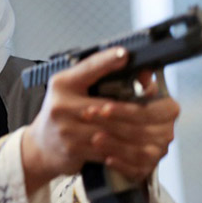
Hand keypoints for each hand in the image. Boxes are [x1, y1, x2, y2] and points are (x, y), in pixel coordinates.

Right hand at [21, 47, 179, 194]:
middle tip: (161, 109)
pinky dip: (125, 148)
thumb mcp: (72, 88)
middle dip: (137, 109)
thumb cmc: (61, 113)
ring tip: (156, 130)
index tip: (124, 54)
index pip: (87, 68)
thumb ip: (100, 77)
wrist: (40, 145)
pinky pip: (106, 148)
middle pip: (108, 106)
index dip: (106, 60)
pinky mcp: (73, 148)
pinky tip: (138, 146)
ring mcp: (66, 128)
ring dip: (136, 131)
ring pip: (112, 130)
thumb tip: (142, 72)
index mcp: (62, 84)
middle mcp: (61, 104)